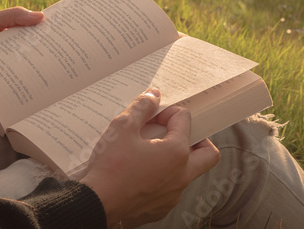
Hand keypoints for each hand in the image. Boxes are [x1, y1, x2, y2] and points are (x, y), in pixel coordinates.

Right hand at [79, 89, 220, 226]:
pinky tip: (140, 173)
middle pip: (208, 154)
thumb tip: (154, 95)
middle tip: (175, 134)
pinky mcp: (161, 209)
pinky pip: (171, 190)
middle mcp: (182, 176)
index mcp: (176, 153)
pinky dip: (163, 179)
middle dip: (197, 139)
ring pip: (189, 174)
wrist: (95, 206)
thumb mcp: (122, 128)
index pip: (185, 120)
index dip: (169, 113)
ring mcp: (173, 196)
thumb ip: (141, 107)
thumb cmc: (109, 168)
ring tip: (152, 153)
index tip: (153, 116)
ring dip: (177, 160)